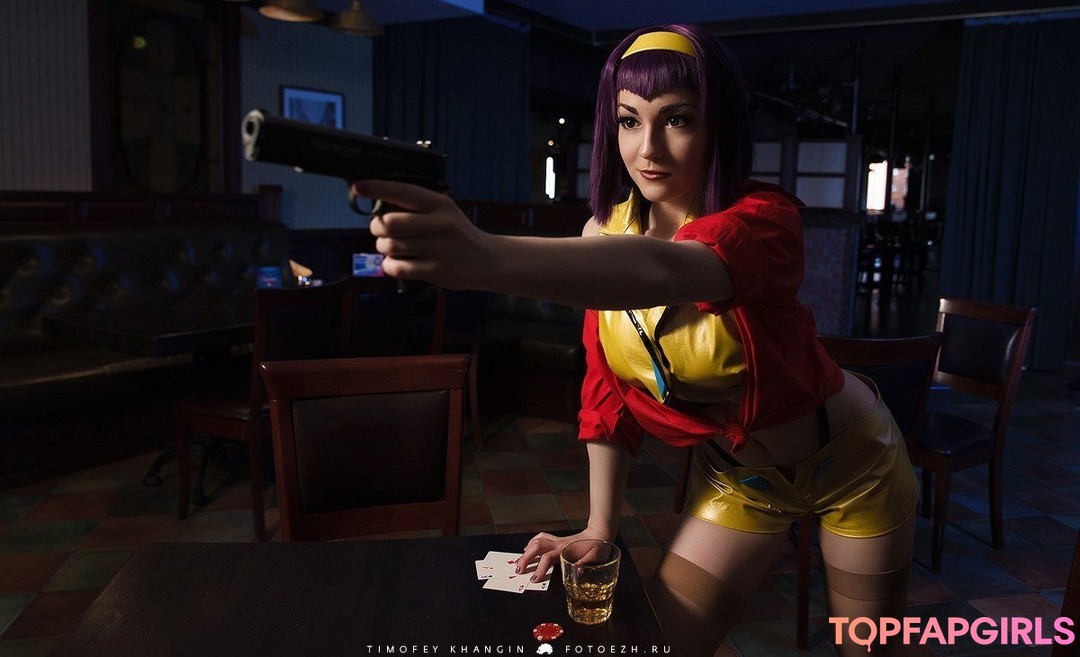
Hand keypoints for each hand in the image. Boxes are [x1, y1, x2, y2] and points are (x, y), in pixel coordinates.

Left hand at [353, 180, 488, 287]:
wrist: (486, 260)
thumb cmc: (457, 234)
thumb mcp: (444, 211)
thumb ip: (416, 208)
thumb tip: (377, 210)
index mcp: (440, 204)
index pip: (403, 191)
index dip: (377, 188)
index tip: (358, 187)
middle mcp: (440, 224)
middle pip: (389, 223)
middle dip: (377, 227)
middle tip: (380, 230)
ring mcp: (439, 249)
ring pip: (391, 246)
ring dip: (382, 247)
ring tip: (390, 247)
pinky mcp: (436, 271)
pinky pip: (398, 267)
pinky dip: (389, 265)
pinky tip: (396, 262)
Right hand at [515, 528, 610, 582]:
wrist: (600, 533)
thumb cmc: (599, 546)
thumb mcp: (596, 557)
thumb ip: (586, 563)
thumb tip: (577, 571)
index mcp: (566, 550)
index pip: (548, 558)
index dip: (539, 569)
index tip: (533, 578)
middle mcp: (559, 544)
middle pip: (537, 548)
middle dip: (526, 558)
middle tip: (518, 569)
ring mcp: (557, 541)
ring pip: (537, 541)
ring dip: (526, 551)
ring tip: (519, 560)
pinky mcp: (558, 540)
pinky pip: (541, 538)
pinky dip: (532, 542)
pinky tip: (528, 548)